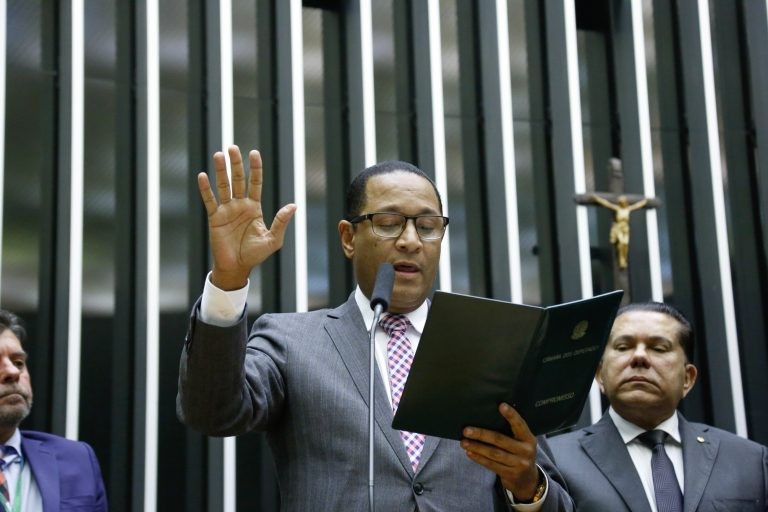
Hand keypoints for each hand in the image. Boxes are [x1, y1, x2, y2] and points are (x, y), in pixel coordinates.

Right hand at [198, 145, 295, 289]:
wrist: (237, 267)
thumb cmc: (255, 254)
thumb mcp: (273, 239)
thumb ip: (281, 222)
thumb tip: (293, 206)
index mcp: (255, 207)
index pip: (255, 183)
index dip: (255, 168)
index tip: (254, 152)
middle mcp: (240, 205)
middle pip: (238, 180)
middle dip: (236, 164)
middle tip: (232, 148)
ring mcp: (226, 210)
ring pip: (223, 186)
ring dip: (221, 171)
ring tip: (218, 155)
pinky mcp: (215, 218)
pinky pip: (210, 201)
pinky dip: (206, 189)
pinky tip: (203, 176)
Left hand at [461, 403, 540, 500]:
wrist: (527, 480)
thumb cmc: (519, 453)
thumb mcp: (521, 442)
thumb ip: (511, 432)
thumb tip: (487, 417)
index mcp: (528, 438)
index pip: (520, 424)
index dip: (511, 415)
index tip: (501, 405)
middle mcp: (525, 450)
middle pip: (500, 440)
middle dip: (481, 434)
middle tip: (466, 430)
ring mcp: (519, 464)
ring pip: (494, 453)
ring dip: (477, 447)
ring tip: (463, 442)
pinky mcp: (510, 474)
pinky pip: (491, 465)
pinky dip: (479, 458)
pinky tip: (469, 453)